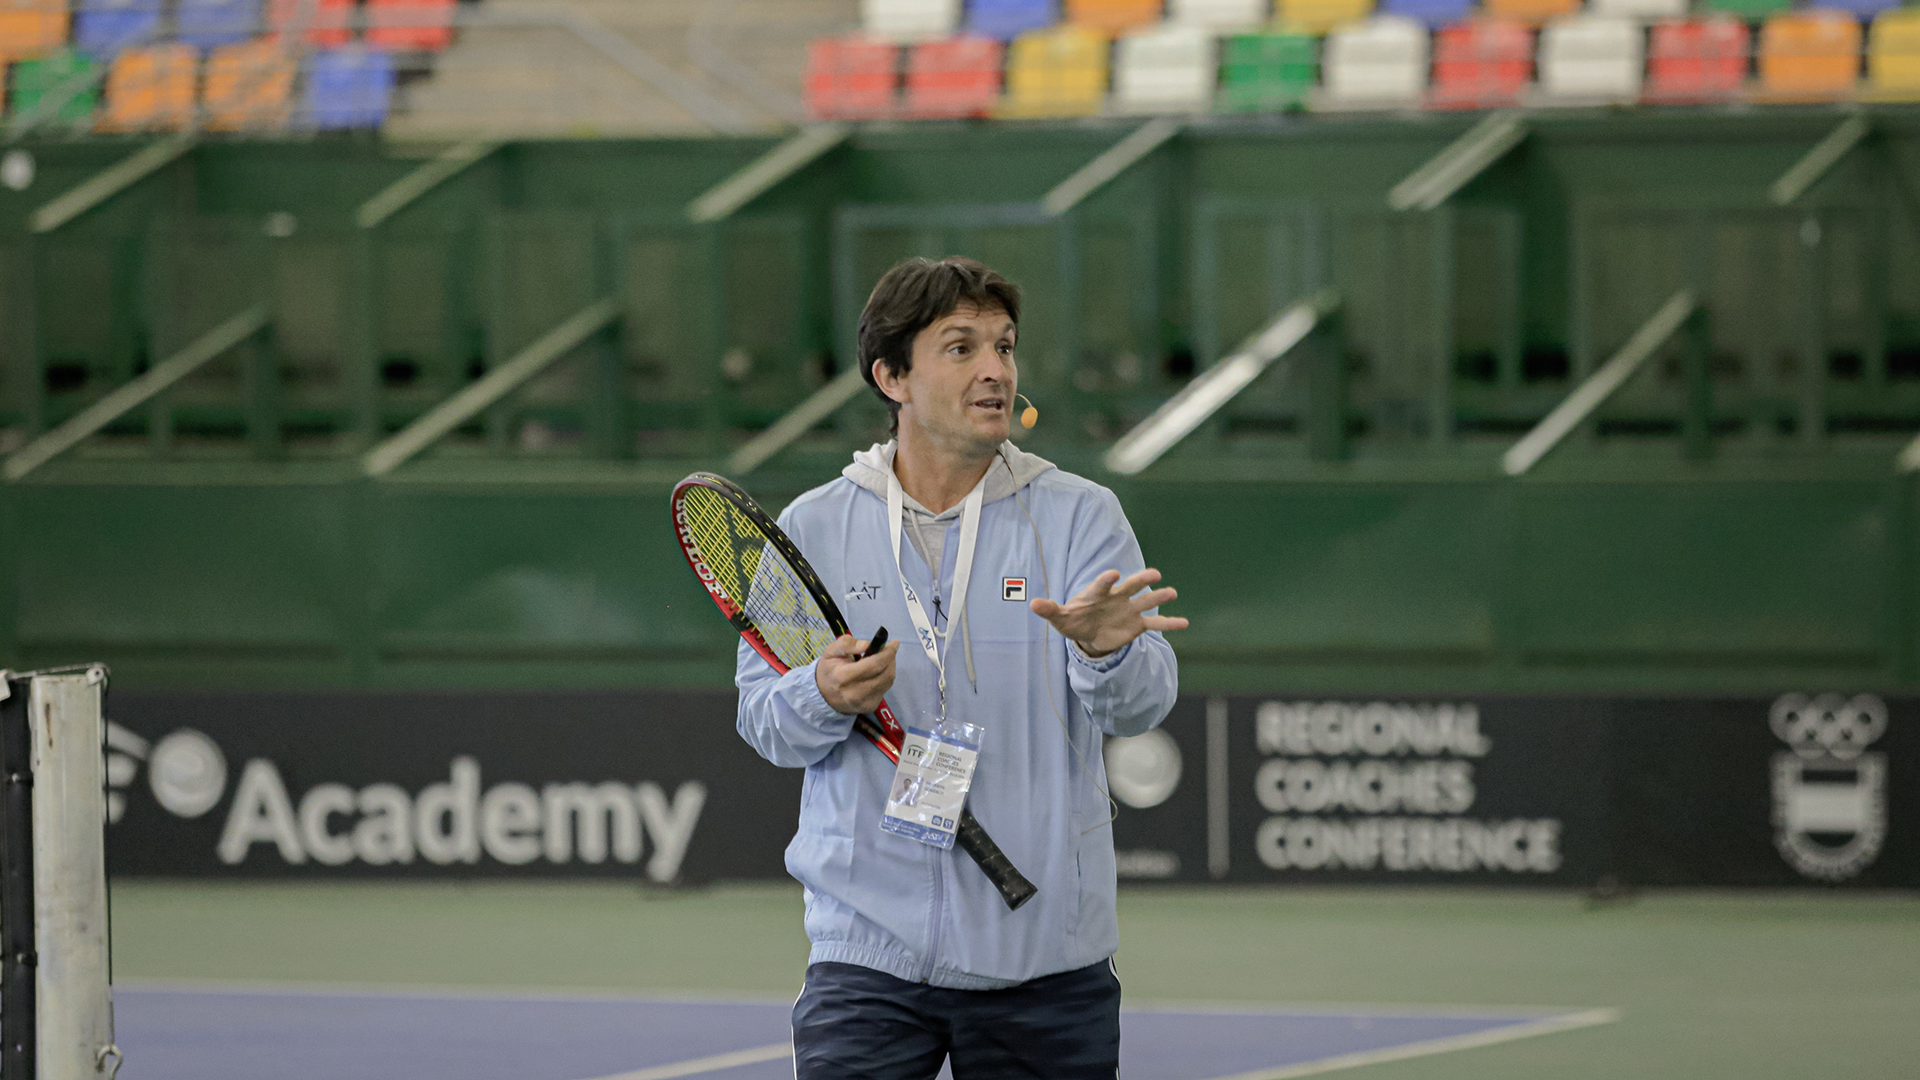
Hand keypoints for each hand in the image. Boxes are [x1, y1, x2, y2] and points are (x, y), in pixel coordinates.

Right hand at [815, 634, 898, 714]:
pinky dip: (884, 678)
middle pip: (885, 674)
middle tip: (889, 649)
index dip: (887, 653)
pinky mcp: (869, 707)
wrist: (823, 695)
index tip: (894, 643)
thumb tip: (867, 644)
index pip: (874, 664)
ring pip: (888, 682)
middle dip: (890, 658)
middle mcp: (854, 692)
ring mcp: (863, 702)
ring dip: (889, 667)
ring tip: (882, 660)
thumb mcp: (831, 651)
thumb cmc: (829, 670)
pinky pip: (885, 689)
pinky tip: (877, 674)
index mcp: (843, 676)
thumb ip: (848, 644)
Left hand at [1029, 568, 1188, 657]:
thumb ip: (1049, 609)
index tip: (1114, 573)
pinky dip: (1169, 623)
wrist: (1088, 630)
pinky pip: (1155, 624)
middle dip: (1141, 581)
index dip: (1107, 579)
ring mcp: (1128, 610)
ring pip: (1146, 602)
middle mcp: (1116, 598)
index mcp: (1097, 594)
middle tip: (1155, 574)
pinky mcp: (1136, 625)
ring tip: (1173, 592)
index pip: (1102, 584)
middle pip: (1130, 587)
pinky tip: (1185, 622)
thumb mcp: (1059, 617)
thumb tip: (1032, 604)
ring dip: (1159, 597)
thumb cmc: (1073, 618)